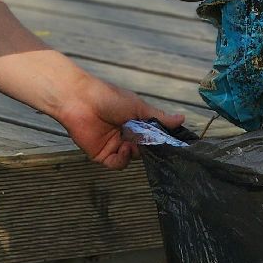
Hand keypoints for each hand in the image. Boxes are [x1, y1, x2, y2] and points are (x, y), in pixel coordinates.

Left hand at [51, 70, 185, 169]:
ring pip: (131, 158)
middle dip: (148, 148)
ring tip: (132, 142)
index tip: (172, 145)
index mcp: (134, 122)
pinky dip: (122, 159)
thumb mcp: (138, 106)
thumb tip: (182, 119)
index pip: (152, 137)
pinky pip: (117, 164)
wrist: (80, 100)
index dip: (160, 141)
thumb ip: (158, 117)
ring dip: (135, 153)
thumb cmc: (109, 97)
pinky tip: (122, 148)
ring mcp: (113, 145)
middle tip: (150, 143)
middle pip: (143, 150)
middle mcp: (125, 134)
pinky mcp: (101, 154)